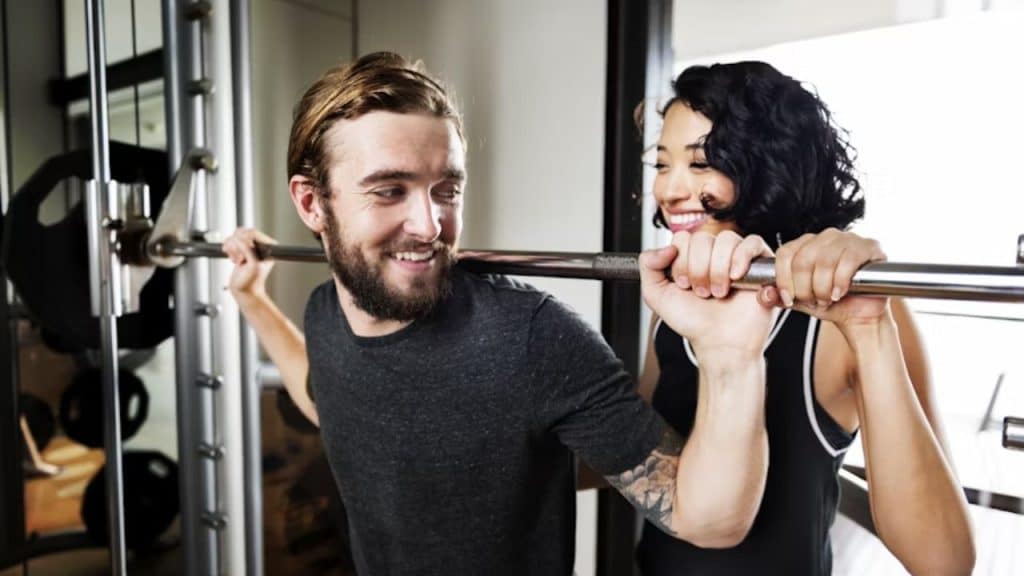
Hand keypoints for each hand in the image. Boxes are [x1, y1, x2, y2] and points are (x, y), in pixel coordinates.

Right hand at [223, 228, 276, 299]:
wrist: (244, 292)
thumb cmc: (252, 283)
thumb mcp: (253, 266)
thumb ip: (248, 251)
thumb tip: (239, 239)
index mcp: (268, 247)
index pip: (253, 233)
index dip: (243, 239)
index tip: (240, 249)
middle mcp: (260, 246)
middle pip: (242, 233)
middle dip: (237, 245)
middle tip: (239, 257)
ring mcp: (249, 247)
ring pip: (234, 237)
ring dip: (232, 248)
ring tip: (237, 259)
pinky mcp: (241, 250)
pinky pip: (230, 242)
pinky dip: (229, 250)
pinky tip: (233, 259)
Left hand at [639, 231, 775, 359]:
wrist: (720, 343)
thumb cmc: (693, 322)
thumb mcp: (656, 295)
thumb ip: (648, 265)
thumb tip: (666, 246)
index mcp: (691, 256)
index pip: (683, 238)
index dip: (681, 262)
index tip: (684, 285)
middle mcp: (714, 254)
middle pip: (703, 238)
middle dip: (699, 269)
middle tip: (702, 293)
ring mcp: (737, 257)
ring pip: (726, 239)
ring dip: (718, 270)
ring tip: (719, 292)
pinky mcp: (760, 264)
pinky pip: (752, 243)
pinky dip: (741, 259)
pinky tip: (735, 279)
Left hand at [771, 228, 888, 329]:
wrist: (858, 314)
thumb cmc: (830, 304)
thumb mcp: (798, 301)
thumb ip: (778, 296)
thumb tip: (765, 293)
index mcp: (805, 244)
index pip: (785, 253)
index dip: (783, 279)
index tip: (789, 298)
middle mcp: (825, 237)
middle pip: (803, 259)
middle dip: (805, 287)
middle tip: (813, 301)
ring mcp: (848, 238)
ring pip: (824, 260)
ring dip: (823, 287)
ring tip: (827, 299)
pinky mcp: (869, 246)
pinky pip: (848, 260)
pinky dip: (840, 281)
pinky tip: (839, 293)